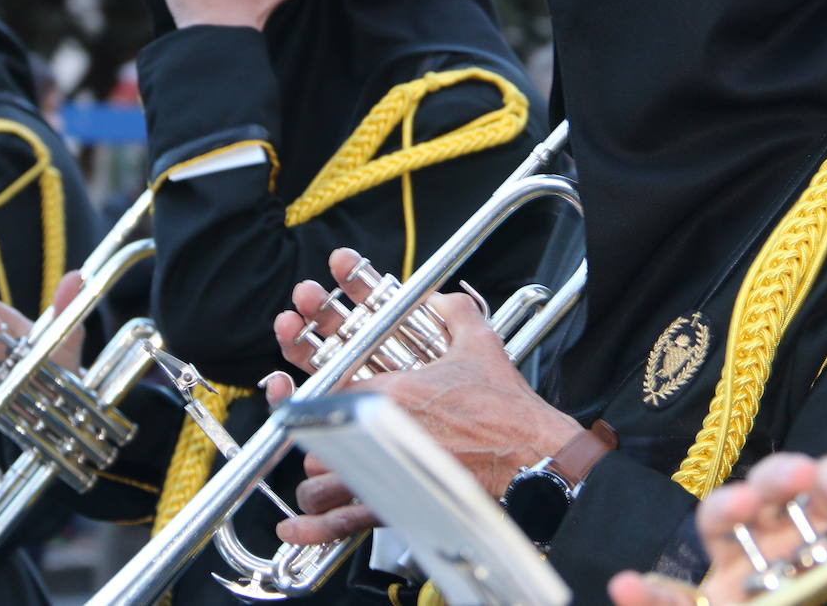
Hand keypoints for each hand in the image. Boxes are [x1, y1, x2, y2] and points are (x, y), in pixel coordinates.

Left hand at [267, 248, 581, 544]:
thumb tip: (440, 298)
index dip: (311, 366)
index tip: (307, 363)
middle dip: (315, 423)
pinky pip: (339, 521)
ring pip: (319, 474)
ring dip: (317, 469)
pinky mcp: (394, 505)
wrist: (531, 458)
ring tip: (325, 463)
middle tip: (321, 417)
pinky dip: (314, 526)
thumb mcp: (480, 344)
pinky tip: (294, 528)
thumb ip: (454, 312)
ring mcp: (383, 471)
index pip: (331, 379)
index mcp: (392, 391)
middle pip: (317, 429)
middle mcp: (378, 432)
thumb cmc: (506, 411)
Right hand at [608, 442, 826, 604]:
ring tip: (736, 511)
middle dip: (781, 476)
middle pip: (769, 488)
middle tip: (800, 481)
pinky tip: (627, 586)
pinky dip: (644, 596)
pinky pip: (669, 601)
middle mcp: (784, 538)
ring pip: (718, 525)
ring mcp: (743, 574)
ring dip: (724, 509)